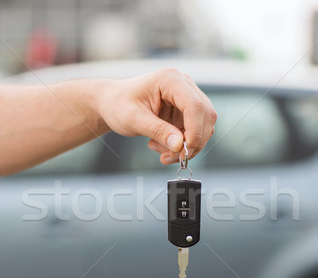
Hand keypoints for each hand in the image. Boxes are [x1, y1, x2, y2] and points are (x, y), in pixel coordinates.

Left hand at [97, 68, 216, 163]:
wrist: (112, 103)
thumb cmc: (119, 105)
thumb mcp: (134, 120)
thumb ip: (158, 131)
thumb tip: (179, 146)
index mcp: (170, 80)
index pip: (195, 106)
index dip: (194, 131)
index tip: (184, 151)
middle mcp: (184, 85)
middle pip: (205, 116)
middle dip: (192, 142)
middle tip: (170, 158)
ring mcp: (187, 97)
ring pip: (202, 127)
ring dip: (186, 146)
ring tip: (160, 151)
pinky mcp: (186, 110)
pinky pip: (194, 131)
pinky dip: (181, 145)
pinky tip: (161, 146)